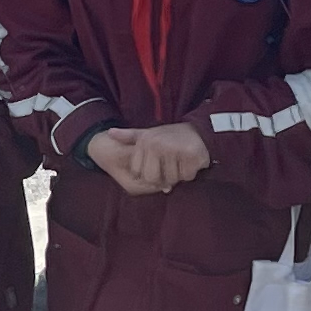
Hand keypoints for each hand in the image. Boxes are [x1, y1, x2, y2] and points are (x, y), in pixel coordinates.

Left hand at [88, 123, 211, 194]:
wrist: (200, 131)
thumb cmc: (171, 136)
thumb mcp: (147, 133)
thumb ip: (128, 136)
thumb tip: (109, 133)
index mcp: (144, 141)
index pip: (139, 173)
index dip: (149, 175)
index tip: (159, 166)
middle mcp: (156, 144)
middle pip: (153, 179)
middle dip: (163, 178)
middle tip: (171, 166)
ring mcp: (173, 149)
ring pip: (171, 179)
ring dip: (178, 175)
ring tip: (181, 161)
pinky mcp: (190, 154)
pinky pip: (187, 176)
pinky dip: (191, 173)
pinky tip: (191, 162)